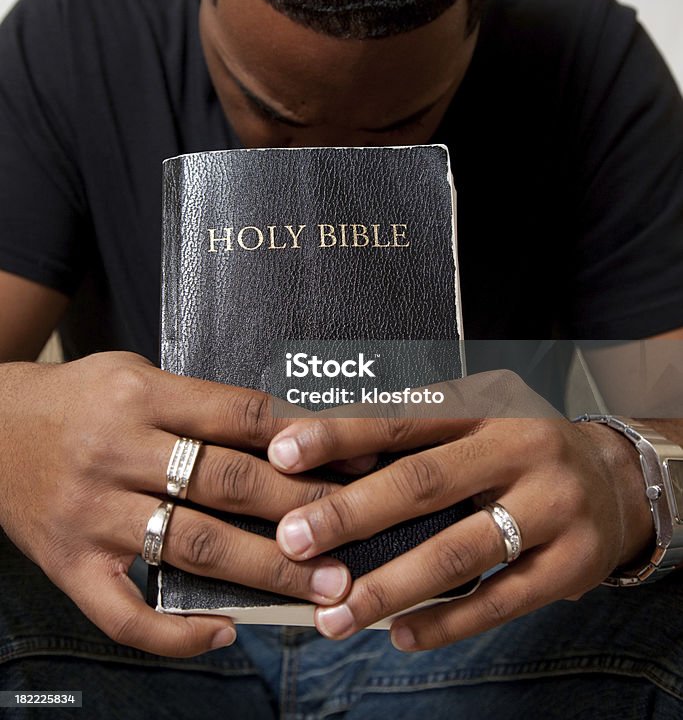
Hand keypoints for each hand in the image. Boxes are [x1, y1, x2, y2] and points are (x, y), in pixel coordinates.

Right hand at [0, 352, 350, 655]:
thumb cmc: (80, 398)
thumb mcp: (137, 375)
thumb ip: (200, 402)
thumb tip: (289, 431)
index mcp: (141, 395)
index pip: (239, 415)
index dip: (303, 438)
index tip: (355, 457)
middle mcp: (117, 451)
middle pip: (226, 482)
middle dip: (300, 509)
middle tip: (357, 532)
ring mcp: (91, 513)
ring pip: (192, 546)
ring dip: (265, 571)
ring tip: (323, 586)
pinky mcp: (69, 564)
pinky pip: (124, 614)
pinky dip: (176, 633)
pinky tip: (224, 634)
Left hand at [266, 370, 654, 649]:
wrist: (617, 482)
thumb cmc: (520, 451)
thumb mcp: (478, 422)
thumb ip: (417, 438)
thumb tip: (326, 459)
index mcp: (486, 407)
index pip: (403, 417)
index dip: (341, 434)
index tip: (283, 451)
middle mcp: (519, 449)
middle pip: (424, 482)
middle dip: (350, 514)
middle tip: (292, 540)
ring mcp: (551, 507)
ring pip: (458, 551)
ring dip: (388, 586)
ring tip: (333, 615)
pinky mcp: (571, 564)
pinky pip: (499, 601)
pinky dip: (445, 623)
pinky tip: (399, 634)